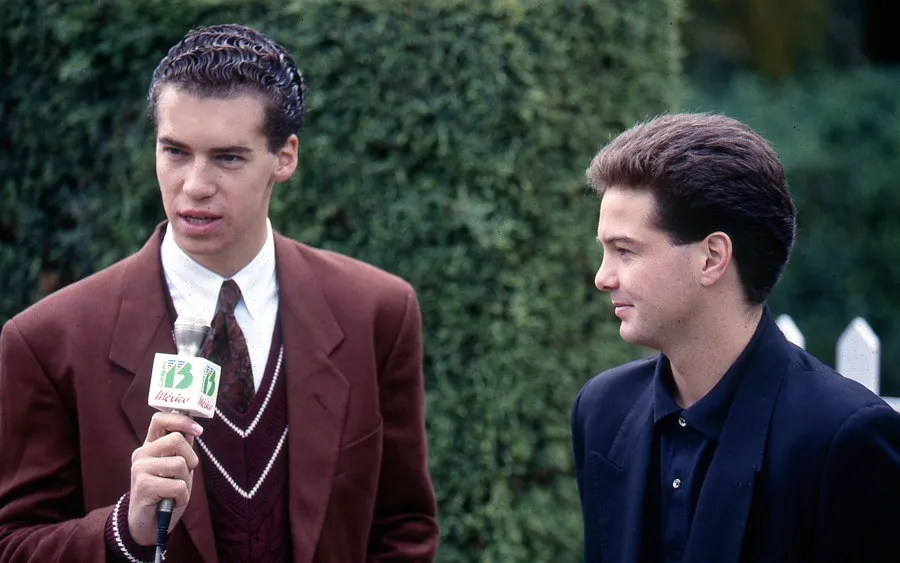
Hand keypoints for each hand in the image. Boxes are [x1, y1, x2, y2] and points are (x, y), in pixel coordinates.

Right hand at [127, 412, 202, 545]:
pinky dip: (182, 496)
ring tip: (175, 491)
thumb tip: (192, 429)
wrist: (148, 525)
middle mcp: (141, 454)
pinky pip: (178, 485)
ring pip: (179, 464)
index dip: (181, 420)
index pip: (160, 419)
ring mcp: (140, 469)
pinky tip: (172, 502)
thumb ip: (182, 449)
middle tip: (185, 474)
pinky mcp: (143, 486)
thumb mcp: (178, 469)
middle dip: (190, 458)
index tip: (197, 431)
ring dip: (185, 481)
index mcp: (150, 446)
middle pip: (176, 439)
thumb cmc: (166, 494)